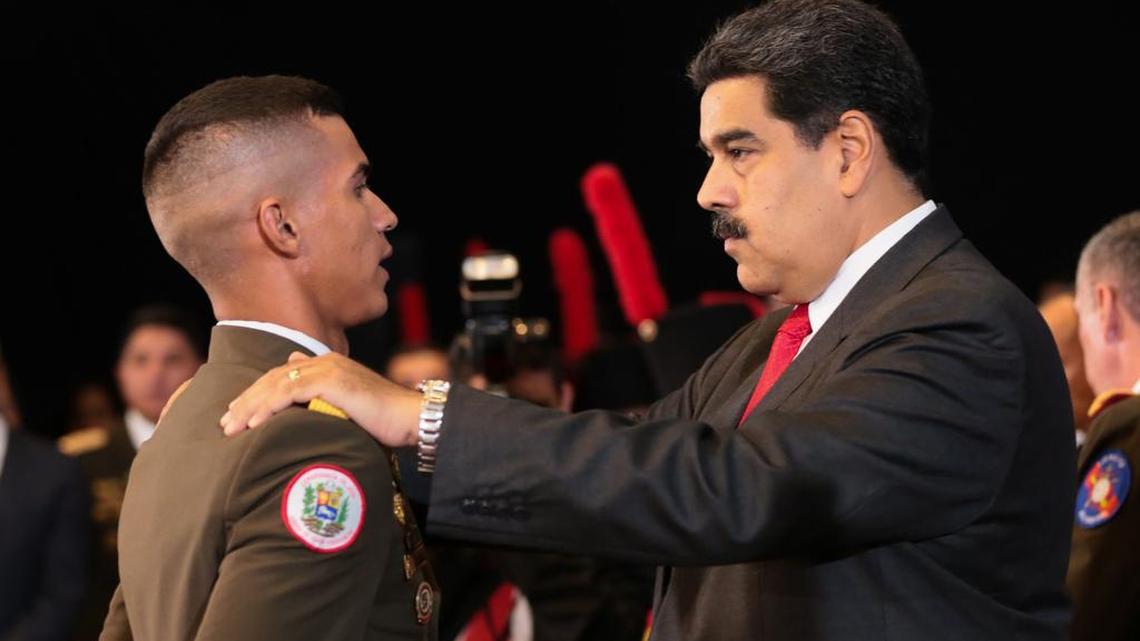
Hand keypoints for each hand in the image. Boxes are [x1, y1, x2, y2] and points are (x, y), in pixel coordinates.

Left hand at [219, 351, 422, 446]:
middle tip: (225, 422)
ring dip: (250, 406)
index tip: (238, 413)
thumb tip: (301, 399)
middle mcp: (324, 361)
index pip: (282, 374)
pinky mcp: (331, 381)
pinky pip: (289, 392)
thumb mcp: (350, 406)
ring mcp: (328, 369)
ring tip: (231, 426)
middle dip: (246, 399)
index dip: (257, 393)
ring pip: (276, 384)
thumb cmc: (385, 418)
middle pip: (273, 376)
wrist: (410, 416)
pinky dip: (268, 407)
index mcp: (328, 364)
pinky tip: (254, 424)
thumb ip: (326, 400)